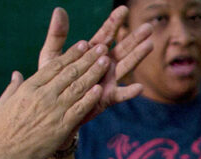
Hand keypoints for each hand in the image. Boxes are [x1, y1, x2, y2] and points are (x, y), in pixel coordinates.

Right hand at [0, 39, 111, 158]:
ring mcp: (53, 111)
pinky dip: (90, 98)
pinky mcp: (61, 126)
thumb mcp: (4, 103)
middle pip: (69, 73)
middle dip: (87, 59)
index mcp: (28, 88)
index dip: (71, 55)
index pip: (54, 66)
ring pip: (77, 88)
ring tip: (105, 62)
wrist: (5, 154)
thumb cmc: (2, 130)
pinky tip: (100, 88)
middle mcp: (42, 96)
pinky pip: (79, 109)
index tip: (82, 45)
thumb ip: (13, 87)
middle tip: (101, 48)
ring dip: (93, 74)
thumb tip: (17, 74)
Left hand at [37, 7, 154, 125]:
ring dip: (138, 56)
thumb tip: (59, 10)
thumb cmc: (52, 79)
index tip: (123, 9)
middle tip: (148, 27)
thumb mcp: (52, 55)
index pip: (106, 33)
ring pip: (127, 66)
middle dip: (135, 38)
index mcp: (92, 52)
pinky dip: (130, 92)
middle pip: (123, 48)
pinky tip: (139, 88)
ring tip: (150, 46)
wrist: (51, 106)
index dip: (115, 21)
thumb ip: (57, 34)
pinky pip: (120, 95)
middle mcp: (105, 65)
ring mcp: (108, 80)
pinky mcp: (107, 97)